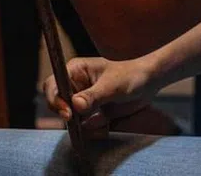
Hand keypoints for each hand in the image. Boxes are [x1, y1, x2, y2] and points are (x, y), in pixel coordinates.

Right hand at [43, 55, 157, 138]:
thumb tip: (74, 105)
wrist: (147, 83)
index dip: (55, 99)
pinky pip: (83, 127)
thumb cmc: (130, 75)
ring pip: (70, 119)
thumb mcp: (112, 85)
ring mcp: (82, 100)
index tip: (67, 113)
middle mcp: (75, 85)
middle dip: (68, 116)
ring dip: (83, 126)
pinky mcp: (91, 113)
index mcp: (75, 70)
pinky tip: (107, 124)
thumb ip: (93, 96)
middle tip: (83, 122)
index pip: (53, 84)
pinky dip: (93, 130)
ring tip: (102, 122)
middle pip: (57, 104)